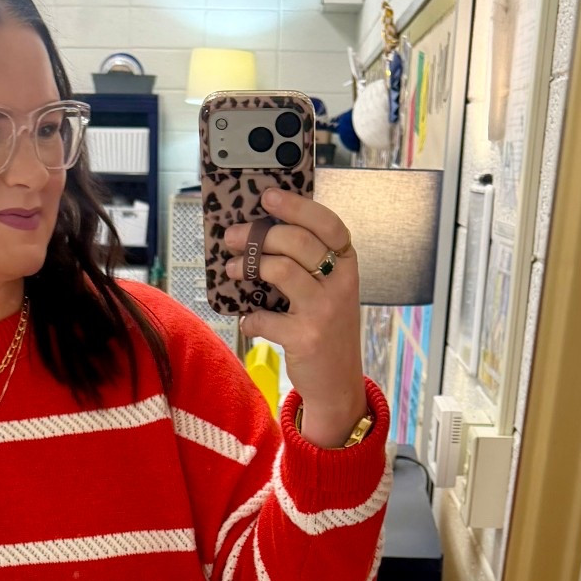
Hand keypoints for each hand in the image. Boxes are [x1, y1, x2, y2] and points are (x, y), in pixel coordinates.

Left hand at [223, 186, 367, 448]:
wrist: (338, 384)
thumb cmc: (327, 329)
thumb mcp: (330, 292)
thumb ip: (308, 265)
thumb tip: (262, 233)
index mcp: (348, 266)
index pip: (327, 224)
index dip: (297, 206)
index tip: (268, 196)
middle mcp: (341, 285)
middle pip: (297, 242)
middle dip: (258, 235)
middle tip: (234, 236)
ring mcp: (325, 311)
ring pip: (280, 270)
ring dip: (247, 266)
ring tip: (232, 269)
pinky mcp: (306, 338)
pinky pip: (266, 317)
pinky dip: (251, 319)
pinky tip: (249, 321)